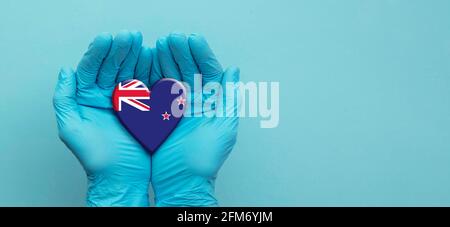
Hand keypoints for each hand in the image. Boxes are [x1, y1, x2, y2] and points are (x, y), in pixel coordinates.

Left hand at [53, 30, 155, 205]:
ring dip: (136, 56)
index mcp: (87, 98)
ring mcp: (126, 100)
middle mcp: (106, 95)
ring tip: (143, 43)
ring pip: (130, 71)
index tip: (108, 38)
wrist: (122, 177)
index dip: (99, 52)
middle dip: (120, 49)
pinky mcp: (144, 106)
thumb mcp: (71, 128)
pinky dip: (150, 71)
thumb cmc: (96, 158)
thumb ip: (65, 99)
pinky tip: (153, 59)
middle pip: (112, 66)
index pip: (91, 68)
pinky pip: (147, 84)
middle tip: (130, 35)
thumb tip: (66, 71)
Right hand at [150, 33, 239, 205]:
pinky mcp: (159, 114)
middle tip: (173, 37)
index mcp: (212, 103)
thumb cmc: (205, 160)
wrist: (181, 181)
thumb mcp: (223, 128)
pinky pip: (156, 91)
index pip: (209, 72)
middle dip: (181, 52)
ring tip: (159, 44)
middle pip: (189, 70)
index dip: (202, 54)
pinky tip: (148, 63)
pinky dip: (152, 76)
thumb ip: (228, 98)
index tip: (193, 39)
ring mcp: (176, 107)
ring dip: (166, 59)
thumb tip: (234, 70)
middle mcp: (195, 102)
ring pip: (171, 76)